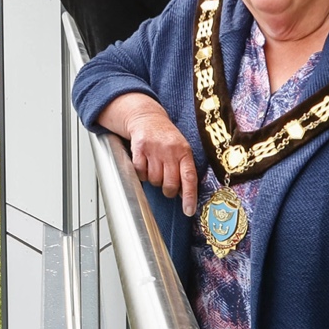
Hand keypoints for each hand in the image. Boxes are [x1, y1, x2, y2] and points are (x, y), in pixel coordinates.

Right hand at [97, 93, 197, 215]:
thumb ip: (184, 169)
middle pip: (169, 184)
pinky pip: (140, 172)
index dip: (189, 196)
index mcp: (184, 151)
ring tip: (155, 168)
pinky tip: (145, 164)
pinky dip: (142, 174)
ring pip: (154, 181)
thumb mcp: (181, 149)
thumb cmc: (166, 137)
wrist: (147, 117)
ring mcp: (154, 149)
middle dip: (168, 190)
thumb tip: (184, 195)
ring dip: (154, 180)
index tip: (189, 211)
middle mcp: (170, 150)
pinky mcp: (139, 148)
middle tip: (167, 184)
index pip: (189, 178)